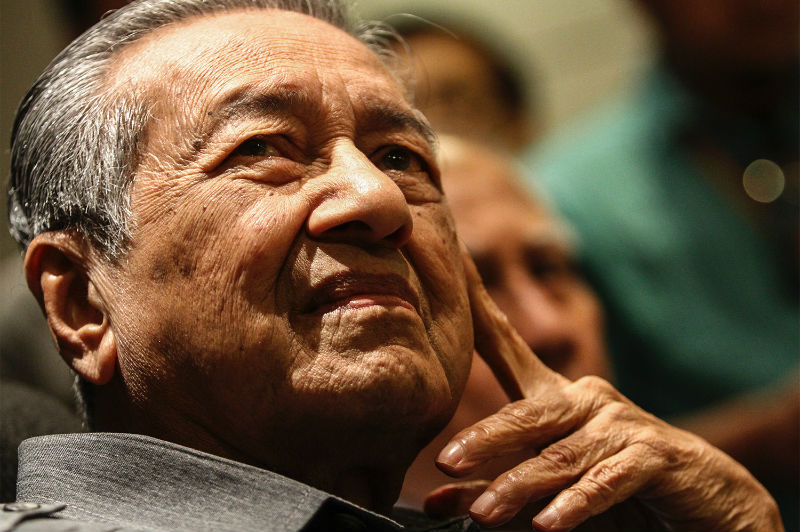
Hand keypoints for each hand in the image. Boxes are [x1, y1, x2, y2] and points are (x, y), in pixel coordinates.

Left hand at [425, 245, 782, 530]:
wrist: (709, 505)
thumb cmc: (617, 489)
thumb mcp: (550, 490)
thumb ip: (495, 487)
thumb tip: (434, 497)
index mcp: (557, 397)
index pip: (507, 346)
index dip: (479, 305)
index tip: (452, 258)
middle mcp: (587, 400)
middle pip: (529, 412)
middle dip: (486, 438)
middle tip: (447, 462)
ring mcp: (622, 425)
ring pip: (561, 454)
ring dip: (521, 484)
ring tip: (485, 512)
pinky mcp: (654, 457)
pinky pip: (606, 480)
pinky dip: (577, 503)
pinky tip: (548, 523)